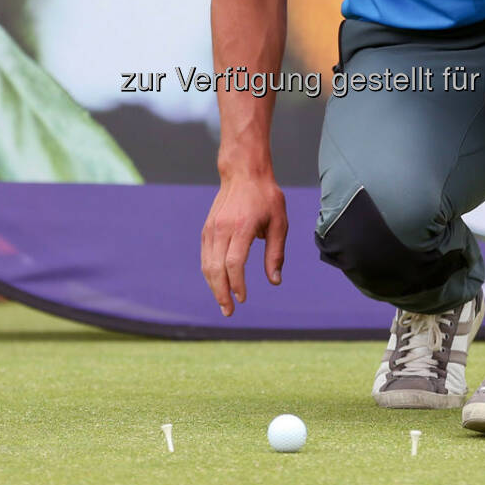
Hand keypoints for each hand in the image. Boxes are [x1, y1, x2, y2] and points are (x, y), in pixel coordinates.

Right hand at [201, 177, 287, 315]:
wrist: (244, 173)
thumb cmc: (266, 198)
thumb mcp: (279, 223)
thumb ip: (275, 253)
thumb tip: (275, 281)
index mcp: (242, 227)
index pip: (234, 262)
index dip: (237, 284)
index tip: (243, 298)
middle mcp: (222, 228)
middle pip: (215, 268)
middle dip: (221, 293)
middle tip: (229, 311)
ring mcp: (211, 228)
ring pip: (207, 264)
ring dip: (213, 286)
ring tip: (223, 303)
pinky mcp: (207, 229)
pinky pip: (205, 256)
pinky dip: (210, 273)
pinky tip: (218, 284)